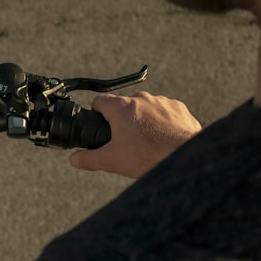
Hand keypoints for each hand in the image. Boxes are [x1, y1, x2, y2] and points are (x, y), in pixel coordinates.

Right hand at [69, 91, 201, 178]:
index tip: (100, 126)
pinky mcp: (178, 108)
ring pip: (145, 109)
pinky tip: (163, 139)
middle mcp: (141, 99)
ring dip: (143, 121)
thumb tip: (75, 159)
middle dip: (122, 121)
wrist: (186, 158)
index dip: (96, 114)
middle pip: (123, 106)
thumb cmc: (149, 156)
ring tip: (147, 143)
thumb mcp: (113, 161)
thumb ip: (89, 158)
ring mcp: (161, 102)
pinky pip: (164, 112)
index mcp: (121, 108)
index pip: (100, 101)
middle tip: (125, 142)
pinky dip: (162, 123)